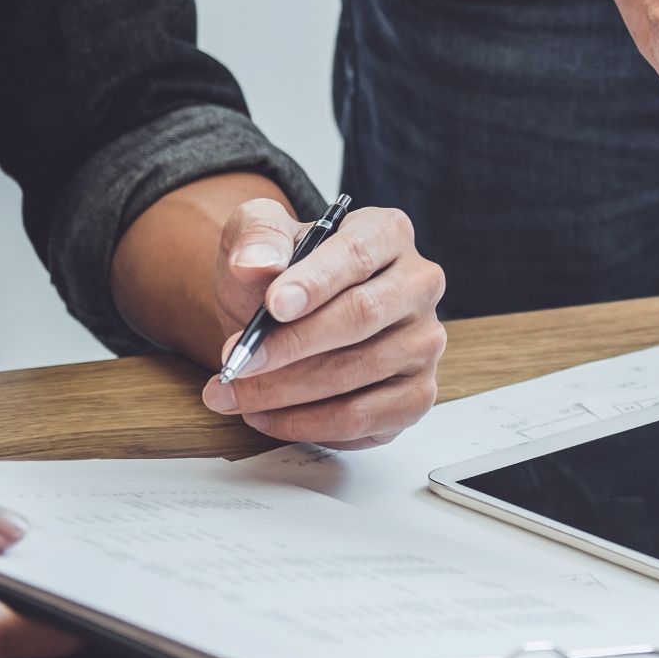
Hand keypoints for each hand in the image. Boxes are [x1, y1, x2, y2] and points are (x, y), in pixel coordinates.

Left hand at [201, 201, 446, 448]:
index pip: (357, 255)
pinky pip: (363, 418)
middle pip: (362, 316)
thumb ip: (256, 238)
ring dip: (286, 391)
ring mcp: (424, 342)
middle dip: (291, 345)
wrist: (288, 319)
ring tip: (234, 393)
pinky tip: (267, 415)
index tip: (272, 307)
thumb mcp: (257, 235)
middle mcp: (419, 285)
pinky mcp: (416, 393)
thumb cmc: (281, 276)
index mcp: (388, 233)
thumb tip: (254, 264)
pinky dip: (306, 424)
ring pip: (357, 372)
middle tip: (237, 362)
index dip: (315, 283)